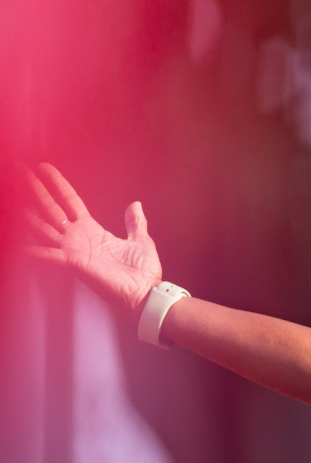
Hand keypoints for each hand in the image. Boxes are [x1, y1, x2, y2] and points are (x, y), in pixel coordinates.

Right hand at [23, 163, 162, 316]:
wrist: (146, 294)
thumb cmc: (143, 272)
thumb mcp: (140, 240)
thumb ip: (134, 222)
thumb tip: (135, 204)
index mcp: (92, 231)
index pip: (69, 201)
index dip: (57, 184)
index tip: (44, 168)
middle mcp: (78, 239)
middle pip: (51, 208)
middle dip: (36, 190)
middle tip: (20, 171)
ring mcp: (73, 250)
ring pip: (43, 227)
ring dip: (27, 214)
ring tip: (12, 198)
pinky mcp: (74, 263)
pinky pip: (49, 254)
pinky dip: (35, 250)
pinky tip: (20, 245)